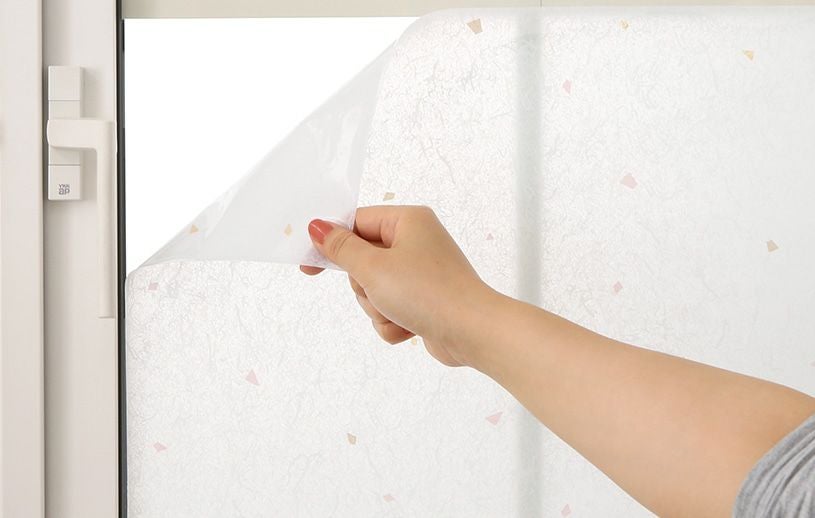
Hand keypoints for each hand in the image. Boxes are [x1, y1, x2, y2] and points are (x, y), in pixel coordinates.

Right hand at [301, 205, 493, 366]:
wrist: (472, 333)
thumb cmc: (427, 292)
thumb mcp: (373, 268)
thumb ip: (341, 248)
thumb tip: (317, 227)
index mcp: (408, 221)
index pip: (356, 223)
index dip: (331, 244)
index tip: (309, 266)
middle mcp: (416, 242)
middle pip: (362, 261)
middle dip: (365, 287)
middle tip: (380, 292)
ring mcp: (420, 273)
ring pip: (373, 291)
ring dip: (378, 309)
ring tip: (400, 312)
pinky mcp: (424, 301)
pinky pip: (389, 310)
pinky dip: (393, 322)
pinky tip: (411, 328)